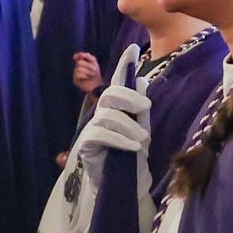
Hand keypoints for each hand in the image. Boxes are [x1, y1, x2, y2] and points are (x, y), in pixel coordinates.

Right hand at [72, 52, 103, 93]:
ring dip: (88, 71)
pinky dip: (84, 76)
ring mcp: (75, 74)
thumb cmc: (96, 73)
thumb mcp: (94, 62)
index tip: (80, 57)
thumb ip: (87, 56)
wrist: (97, 85)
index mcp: (82, 62)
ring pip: (79, 68)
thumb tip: (80, 54)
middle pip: (80, 62)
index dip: (79, 55)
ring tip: (92, 75)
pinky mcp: (75, 80)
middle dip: (89, 66)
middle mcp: (77, 67)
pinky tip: (87, 78)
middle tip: (94, 70)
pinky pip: (78, 74)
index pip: (77, 56)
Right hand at [73, 47, 150, 165]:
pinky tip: (134, 147)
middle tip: (145, 108)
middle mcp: (102, 113)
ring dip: (130, 127)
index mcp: (116, 107)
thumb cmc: (131, 155)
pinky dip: (120, 139)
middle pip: (111, 94)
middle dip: (130, 97)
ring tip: (142, 141)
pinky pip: (101, 134)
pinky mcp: (87, 144)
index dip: (124, 64)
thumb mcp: (141, 128)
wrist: (125, 184)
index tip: (134, 48)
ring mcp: (92, 128)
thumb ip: (140, 107)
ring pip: (109, 116)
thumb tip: (141, 78)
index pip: (118, 82)